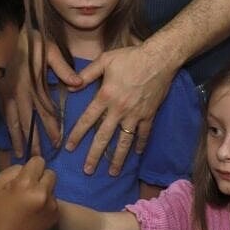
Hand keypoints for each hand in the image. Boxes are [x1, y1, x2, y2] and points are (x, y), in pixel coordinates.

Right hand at [0, 30, 81, 157]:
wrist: (1, 32)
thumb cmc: (30, 40)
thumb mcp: (50, 50)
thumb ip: (63, 68)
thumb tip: (78, 83)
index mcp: (34, 84)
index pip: (45, 111)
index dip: (51, 127)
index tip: (58, 142)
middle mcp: (20, 93)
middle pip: (28, 122)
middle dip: (34, 141)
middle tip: (39, 159)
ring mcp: (7, 94)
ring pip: (13, 122)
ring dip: (18, 139)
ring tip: (21, 154)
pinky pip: (3, 115)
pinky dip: (7, 128)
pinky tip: (9, 138)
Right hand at [0, 157, 57, 229]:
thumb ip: (13, 172)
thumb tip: (26, 168)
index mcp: (26, 184)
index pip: (39, 161)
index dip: (31, 167)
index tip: (26, 175)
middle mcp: (42, 193)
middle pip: (50, 173)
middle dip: (40, 178)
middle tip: (28, 189)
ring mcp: (51, 205)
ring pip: (52, 188)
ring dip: (44, 191)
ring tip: (30, 204)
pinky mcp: (56, 216)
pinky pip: (54, 202)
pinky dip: (46, 205)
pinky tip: (34, 214)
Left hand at [64, 42, 175, 174]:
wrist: (159, 59)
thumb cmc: (131, 57)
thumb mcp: (105, 60)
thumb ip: (87, 74)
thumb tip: (70, 86)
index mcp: (105, 96)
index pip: (87, 120)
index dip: (77, 135)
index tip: (70, 148)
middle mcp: (119, 110)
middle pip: (104, 137)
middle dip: (94, 156)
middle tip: (88, 171)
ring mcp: (135, 115)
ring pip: (124, 141)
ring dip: (118, 159)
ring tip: (112, 172)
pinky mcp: (149, 115)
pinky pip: (143, 134)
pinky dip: (140, 144)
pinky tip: (136, 154)